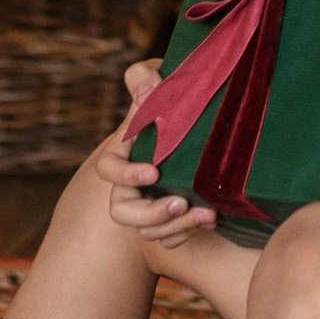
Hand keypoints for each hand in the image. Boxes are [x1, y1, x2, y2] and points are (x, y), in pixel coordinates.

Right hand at [93, 95, 215, 258]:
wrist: (202, 121)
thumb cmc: (175, 97)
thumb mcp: (162, 84)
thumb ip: (146, 80)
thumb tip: (145, 85)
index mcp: (123, 151)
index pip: (108, 169)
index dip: (125, 175)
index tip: (153, 172)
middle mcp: (131, 183)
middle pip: (121, 212)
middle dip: (149, 213)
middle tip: (179, 203)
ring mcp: (150, 202)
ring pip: (148, 230)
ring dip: (176, 227)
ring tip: (207, 215)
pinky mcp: (170, 217)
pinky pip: (169, 238)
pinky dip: (187, 234)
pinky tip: (211, 220)